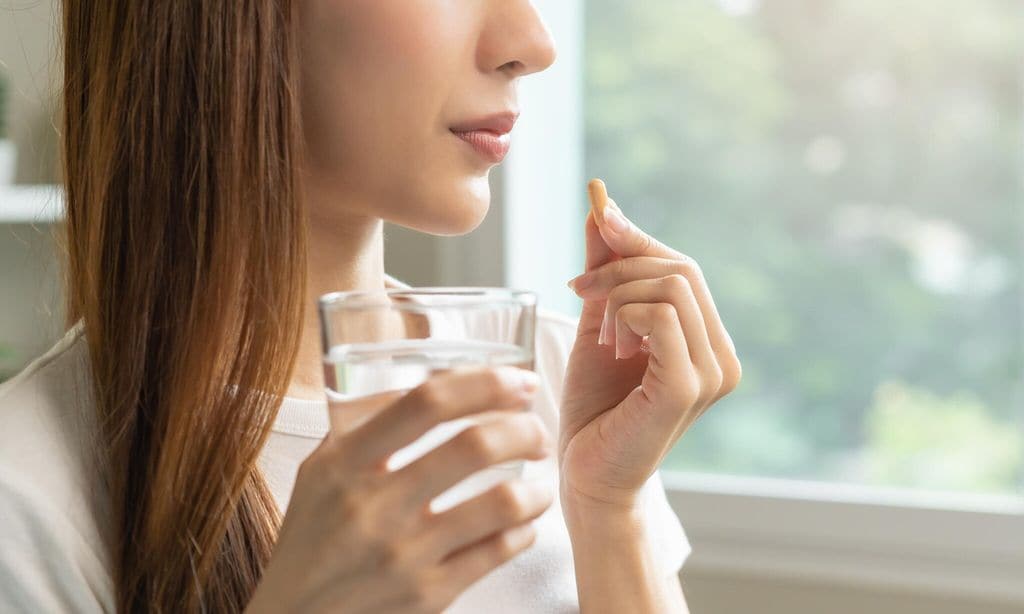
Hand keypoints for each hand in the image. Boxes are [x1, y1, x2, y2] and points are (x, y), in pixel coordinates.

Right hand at [247, 366, 553, 613]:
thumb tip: (438, 379)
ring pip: (500, 503)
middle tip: (537, 430)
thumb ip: (367, 425)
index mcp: (345, 463)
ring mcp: (402, 554)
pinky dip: (523, 531)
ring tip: (539, 484)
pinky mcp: (426, 595)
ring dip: (534, 487)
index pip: (425, 402)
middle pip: (473, 445)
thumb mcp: (320, 471)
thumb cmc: (312, 536)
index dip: (484, 383)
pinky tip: (522, 524)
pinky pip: (498, 552)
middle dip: (524, 429)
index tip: (520, 381)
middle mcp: (373, 506)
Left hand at [559, 179, 741, 511]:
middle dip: (620, 263)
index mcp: (707, 341)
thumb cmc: (593, 408)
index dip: (638, 237)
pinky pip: (660, 316)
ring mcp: (713, 373)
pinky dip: (624, 317)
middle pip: (679, 268)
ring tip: (601, 336)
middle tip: (578, 287)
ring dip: (617, 295)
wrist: (584, 475)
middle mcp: (722, 356)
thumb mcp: (598, 324)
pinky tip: (610, 347)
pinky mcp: (689, 388)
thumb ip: (605, 271)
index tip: (597, 216)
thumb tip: (602, 207)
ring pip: (670, 286)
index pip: (682, 267)